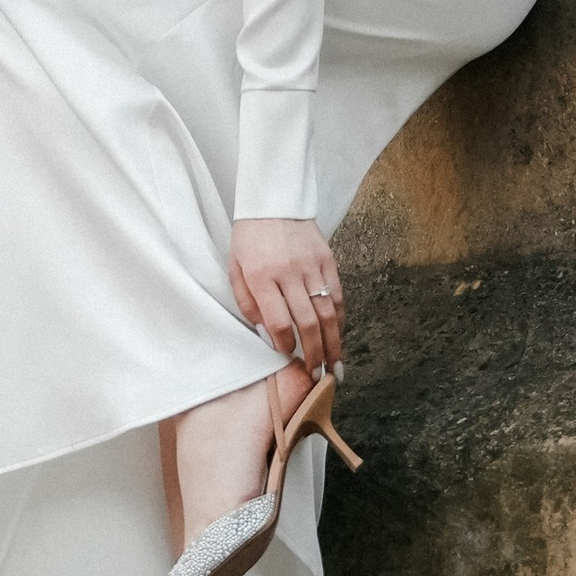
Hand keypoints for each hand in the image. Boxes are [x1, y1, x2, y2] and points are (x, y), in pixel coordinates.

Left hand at [227, 218, 343, 381]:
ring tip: (334, 365)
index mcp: (261, 276)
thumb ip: (247, 303)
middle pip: (307, 322)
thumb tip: (266, 334)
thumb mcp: (235, 269)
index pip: (279, 321)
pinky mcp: (327, 259)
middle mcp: (288, 272)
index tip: (288, 354)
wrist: (273, 201)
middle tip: (317, 374)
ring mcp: (311, 265)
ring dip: (333, 343)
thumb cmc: (249, 238)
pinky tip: (338, 334)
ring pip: (327, 312)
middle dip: (314, 354)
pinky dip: (340, 319)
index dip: (286, 344)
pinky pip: (337, 295)